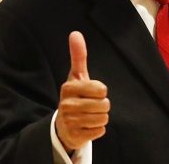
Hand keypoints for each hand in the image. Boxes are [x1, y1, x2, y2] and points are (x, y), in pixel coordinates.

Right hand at [56, 31, 109, 151]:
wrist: (64, 124)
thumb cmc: (75, 95)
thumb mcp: (76, 75)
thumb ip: (78, 56)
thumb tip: (75, 33)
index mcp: (68, 88)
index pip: (101, 89)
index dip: (101, 91)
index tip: (92, 92)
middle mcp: (66, 105)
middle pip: (104, 104)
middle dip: (102, 105)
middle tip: (91, 105)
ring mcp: (70, 122)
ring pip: (103, 118)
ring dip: (101, 117)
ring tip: (90, 115)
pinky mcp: (75, 136)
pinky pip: (100, 131)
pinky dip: (97, 129)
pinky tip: (88, 126)